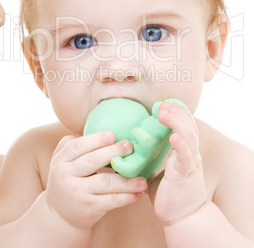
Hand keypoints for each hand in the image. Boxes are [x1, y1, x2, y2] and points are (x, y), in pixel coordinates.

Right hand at [46, 132, 146, 228]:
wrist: (60, 214)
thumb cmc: (69, 179)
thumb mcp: (64, 161)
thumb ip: (76, 145)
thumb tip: (103, 131)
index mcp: (61, 160)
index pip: (78, 146)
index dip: (96, 140)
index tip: (113, 135)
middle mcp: (66, 175)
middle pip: (92, 161)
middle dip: (113, 152)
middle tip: (130, 146)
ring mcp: (78, 192)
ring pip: (106, 182)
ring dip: (127, 179)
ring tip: (142, 177)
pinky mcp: (89, 208)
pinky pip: (111, 200)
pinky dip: (126, 197)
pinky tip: (137, 193)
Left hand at [148, 102, 207, 226]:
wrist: (184, 218)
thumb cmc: (170, 194)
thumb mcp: (159, 171)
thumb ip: (151, 158)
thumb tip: (131, 148)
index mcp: (184, 151)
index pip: (184, 125)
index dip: (176, 112)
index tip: (164, 103)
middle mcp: (190, 154)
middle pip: (188, 125)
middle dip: (176, 112)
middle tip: (162, 104)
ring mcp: (189, 163)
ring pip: (189, 136)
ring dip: (177, 122)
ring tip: (164, 113)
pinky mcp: (185, 175)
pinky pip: (186, 157)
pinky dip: (181, 145)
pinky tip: (174, 137)